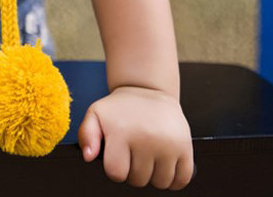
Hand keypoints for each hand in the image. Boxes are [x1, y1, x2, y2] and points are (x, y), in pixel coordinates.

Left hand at [78, 85, 193, 189]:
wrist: (147, 89)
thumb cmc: (120, 108)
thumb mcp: (96, 114)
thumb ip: (86, 135)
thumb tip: (88, 156)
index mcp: (121, 132)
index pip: (116, 173)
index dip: (115, 169)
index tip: (117, 156)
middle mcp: (146, 138)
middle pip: (138, 180)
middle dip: (133, 171)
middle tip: (133, 153)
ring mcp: (168, 144)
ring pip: (159, 183)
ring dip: (153, 176)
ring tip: (148, 156)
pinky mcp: (185, 147)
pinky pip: (181, 180)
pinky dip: (173, 178)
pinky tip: (164, 163)